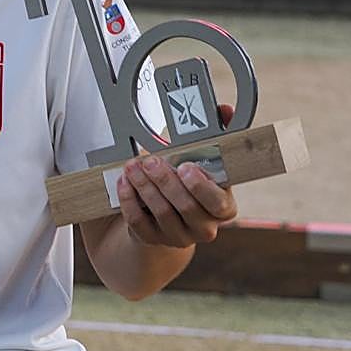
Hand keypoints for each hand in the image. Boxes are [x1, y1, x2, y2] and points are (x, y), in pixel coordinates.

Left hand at [115, 104, 238, 247]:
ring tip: (133, 166)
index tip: (187, 167)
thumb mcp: (201, 161)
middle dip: (166, 181)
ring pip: (162, 214)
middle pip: (187, 207)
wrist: (164, 214)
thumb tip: (226, 110)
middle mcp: (204, 226)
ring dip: (145, 187)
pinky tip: (124, 182)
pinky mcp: (153, 239)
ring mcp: (178, 237)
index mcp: (222, 207)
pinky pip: (139, 222)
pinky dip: (129, 200)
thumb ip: (214, 135)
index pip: (219, 203)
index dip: (202, 187)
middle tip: (150, 161)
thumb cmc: (186, 182)